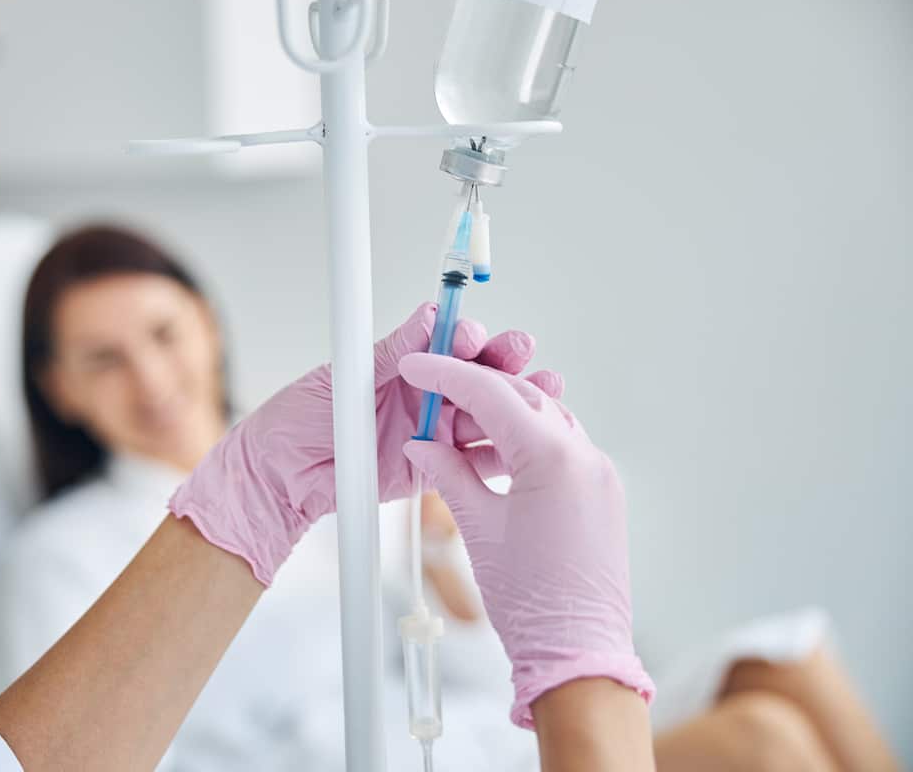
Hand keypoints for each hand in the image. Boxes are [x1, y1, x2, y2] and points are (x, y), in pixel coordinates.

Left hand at [169, 303, 545, 585]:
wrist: (278, 477)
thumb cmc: (295, 419)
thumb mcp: (344, 377)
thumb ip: (392, 352)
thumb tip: (428, 316)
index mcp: (401, 364)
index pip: (446, 342)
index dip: (463, 337)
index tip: (470, 336)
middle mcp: (421, 395)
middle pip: (476, 374)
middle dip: (502, 360)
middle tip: (520, 350)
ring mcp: (430, 432)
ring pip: (484, 414)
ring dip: (515, 401)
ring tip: (545, 389)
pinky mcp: (432, 470)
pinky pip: (473, 460)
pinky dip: (500, 450)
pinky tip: (524, 440)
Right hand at [399, 352, 654, 728]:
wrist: (578, 653)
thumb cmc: (531, 601)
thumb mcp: (478, 527)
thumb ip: (448, 474)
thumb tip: (424, 446)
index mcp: (554, 457)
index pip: (491, 394)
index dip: (446, 375)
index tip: (417, 366)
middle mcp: (586, 456)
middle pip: (522, 398)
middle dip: (473, 389)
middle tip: (431, 393)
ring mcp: (599, 475)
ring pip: (544, 420)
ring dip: (500, 415)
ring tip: (454, 430)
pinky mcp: (602, 494)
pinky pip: (560, 448)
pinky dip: (523, 442)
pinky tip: (489, 457)